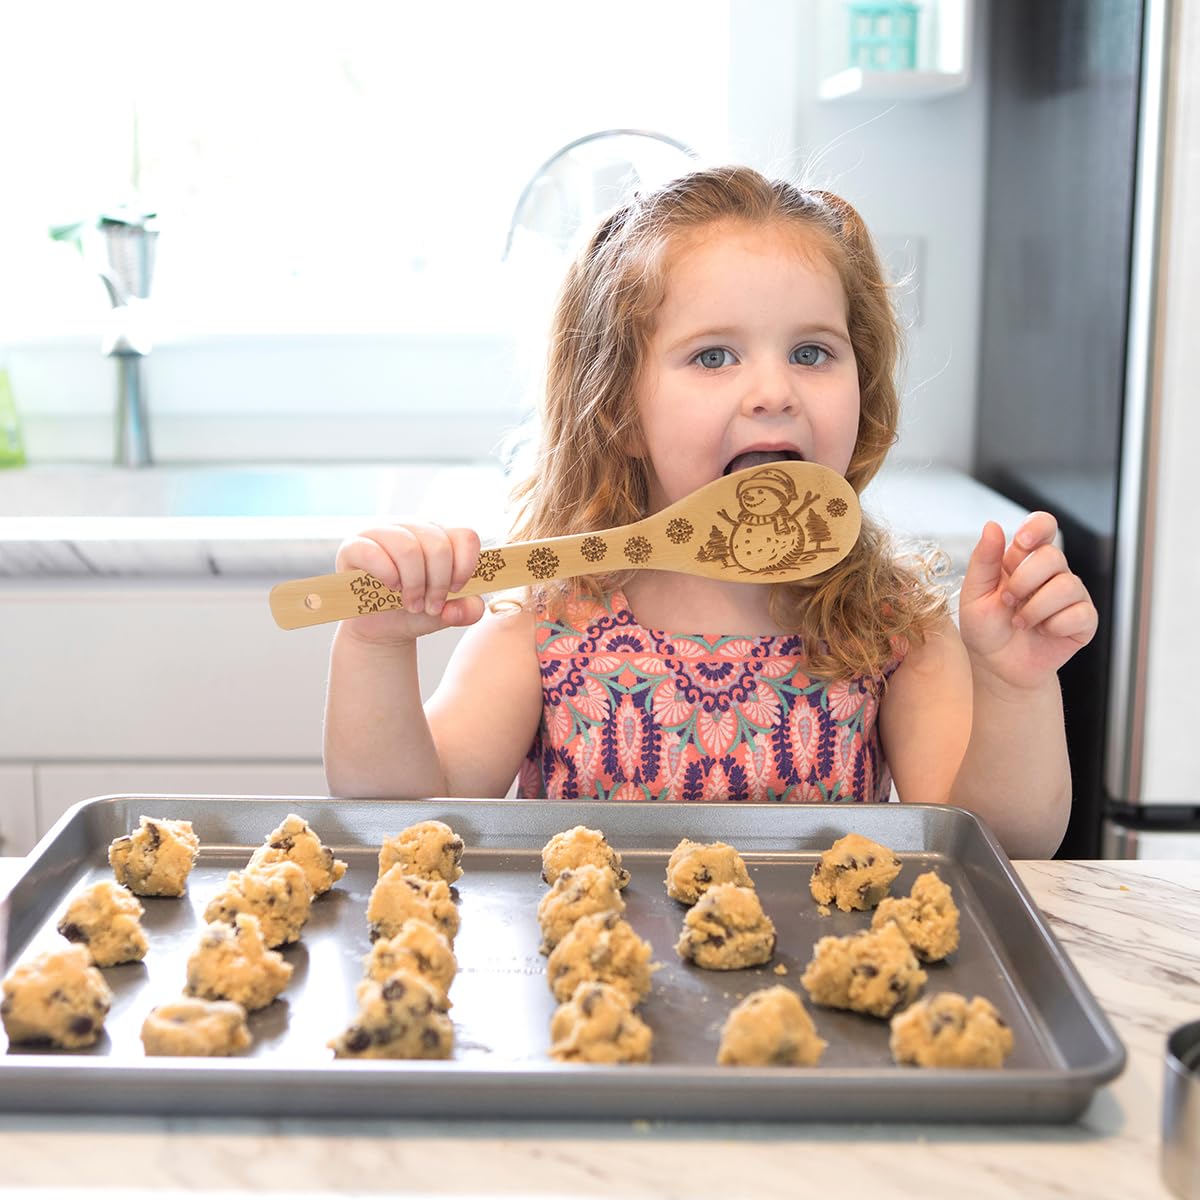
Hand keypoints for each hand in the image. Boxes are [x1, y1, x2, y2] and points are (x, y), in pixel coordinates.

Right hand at [334, 522, 485, 644]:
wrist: (384, 627)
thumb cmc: (419, 610)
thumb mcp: (449, 612)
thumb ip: (468, 611)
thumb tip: (457, 609)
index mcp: (441, 536)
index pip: (465, 536)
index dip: (465, 566)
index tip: (456, 589)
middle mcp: (414, 528)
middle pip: (438, 546)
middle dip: (438, 584)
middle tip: (430, 605)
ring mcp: (383, 532)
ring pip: (408, 548)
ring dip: (414, 583)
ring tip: (411, 603)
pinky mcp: (354, 546)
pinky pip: (373, 552)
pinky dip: (386, 574)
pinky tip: (390, 587)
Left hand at [957, 513, 1097, 694]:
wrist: (999, 668)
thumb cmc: (986, 630)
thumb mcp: (974, 595)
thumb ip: (983, 560)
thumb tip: (993, 526)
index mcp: (1023, 560)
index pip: (1043, 525)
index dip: (1038, 526)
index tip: (1023, 541)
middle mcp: (1051, 573)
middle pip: (1053, 556)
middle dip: (1024, 582)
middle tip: (1008, 602)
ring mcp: (1070, 595)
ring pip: (1067, 585)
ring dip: (1036, 609)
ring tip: (1021, 623)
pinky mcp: (1084, 619)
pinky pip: (1080, 613)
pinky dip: (1054, 626)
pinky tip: (1043, 632)